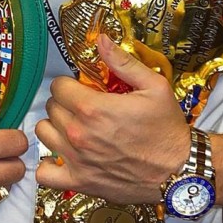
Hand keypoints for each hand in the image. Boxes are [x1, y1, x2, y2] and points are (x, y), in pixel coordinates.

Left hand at [36, 35, 189, 202]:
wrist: (179, 171)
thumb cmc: (167, 129)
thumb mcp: (154, 86)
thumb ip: (122, 62)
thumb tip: (101, 39)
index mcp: (93, 108)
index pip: (58, 86)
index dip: (70, 84)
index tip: (82, 89)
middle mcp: (79, 134)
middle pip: (51, 108)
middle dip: (65, 103)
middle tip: (84, 107)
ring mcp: (77, 160)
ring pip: (44, 133)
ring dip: (55, 127)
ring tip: (74, 128)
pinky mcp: (80, 182)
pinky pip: (45, 174)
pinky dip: (48, 165)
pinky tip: (62, 157)